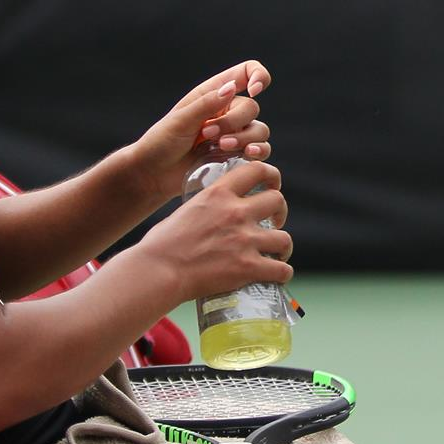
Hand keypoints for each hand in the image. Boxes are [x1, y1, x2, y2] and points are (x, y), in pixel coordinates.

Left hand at [130, 61, 273, 201]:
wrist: (154, 174)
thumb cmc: (161, 143)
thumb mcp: (180, 120)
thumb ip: (207, 104)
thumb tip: (232, 88)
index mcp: (213, 93)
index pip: (246, 72)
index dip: (258, 76)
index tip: (254, 91)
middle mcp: (226, 110)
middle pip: (252, 108)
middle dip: (234, 122)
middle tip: (208, 135)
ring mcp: (233, 133)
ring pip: (259, 130)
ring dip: (244, 139)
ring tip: (220, 148)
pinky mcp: (236, 155)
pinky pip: (260, 150)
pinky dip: (258, 152)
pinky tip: (245, 156)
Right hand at [141, 157, 293, 299]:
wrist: (158, 271)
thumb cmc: (162, 244)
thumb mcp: (187, 210)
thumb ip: (208, 207)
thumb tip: (214, 214)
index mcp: (219, 193)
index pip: (257, 170)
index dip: (270, 176)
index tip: (270, 187)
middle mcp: (236, 212)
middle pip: (277, 200)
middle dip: (279, 212)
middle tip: (273, 224)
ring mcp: (244, 240)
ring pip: (284, 238)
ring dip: (282, 247)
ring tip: (277, 254)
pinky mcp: (248, 267)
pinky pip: (282, 269)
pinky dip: (282, 273)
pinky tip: (278, 274)